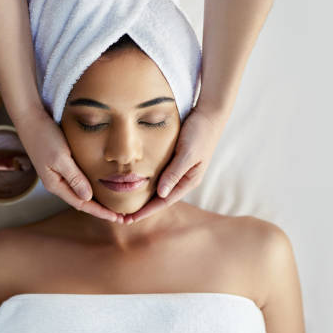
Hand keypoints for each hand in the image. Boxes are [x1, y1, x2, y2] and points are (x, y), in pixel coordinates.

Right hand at [14, 110, 123, 222]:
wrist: (30, 119)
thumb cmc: (44, 137)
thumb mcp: (61, 158)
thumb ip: (75, 178)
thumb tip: (88, 197)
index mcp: (56, 185)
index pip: (82, 205)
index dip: (100, 213)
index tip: (117, 219)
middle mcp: (57, 183)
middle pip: (82, 202)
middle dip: (101, 210)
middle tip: (121, 216)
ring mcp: (58, 174)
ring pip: (81, 192)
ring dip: (97, 200)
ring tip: (114, 206)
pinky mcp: (61, 165)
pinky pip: (79, 181)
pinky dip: (91, 187)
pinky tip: (101, 187)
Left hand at [123, 104, 224, 223]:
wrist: (210, 113)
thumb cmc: (200, 133)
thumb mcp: (187, 153)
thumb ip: (174, 173)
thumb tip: (161, 194)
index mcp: (189, 181)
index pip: (164, 202)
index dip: (146, 211)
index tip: (129, 219)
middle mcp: (184, 178)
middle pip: (161, 198)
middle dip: (143, 208)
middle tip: (122, 216)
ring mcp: (180, 169)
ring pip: (159, 187)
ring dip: (144, 196)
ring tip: (126, 204)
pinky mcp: (175, 159)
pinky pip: (159, 174)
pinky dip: (147, 181)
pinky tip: (135, 182)